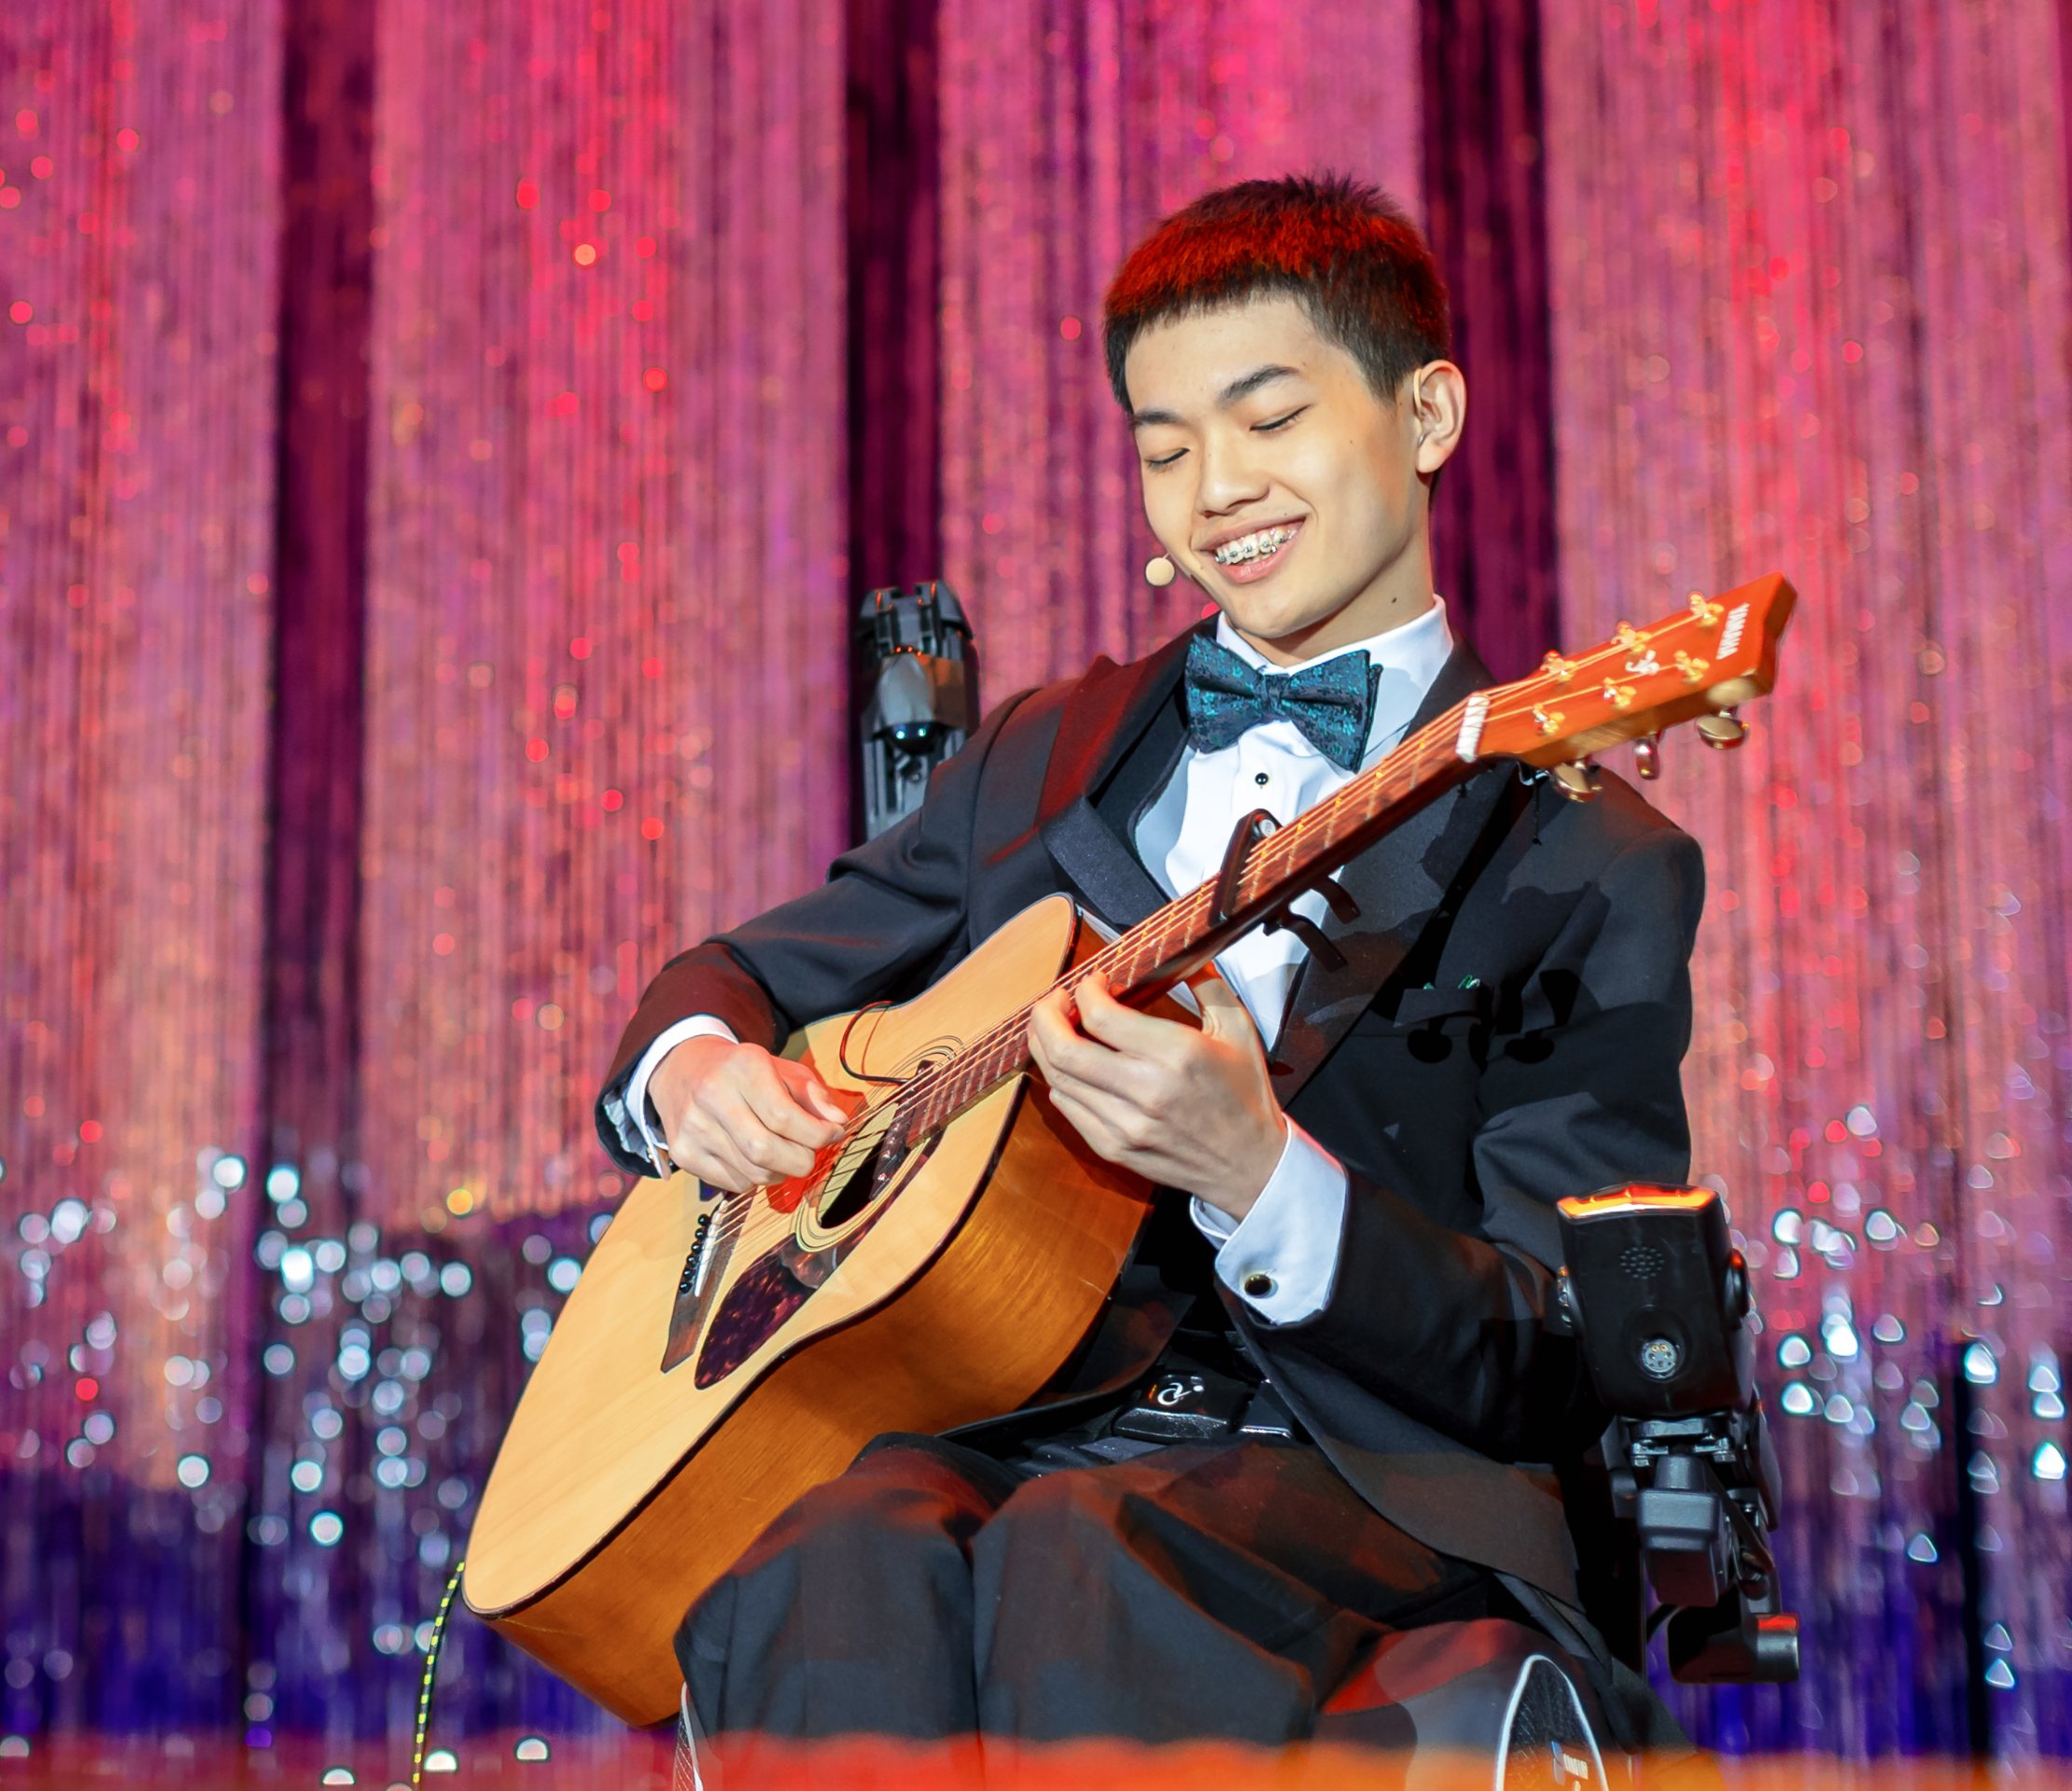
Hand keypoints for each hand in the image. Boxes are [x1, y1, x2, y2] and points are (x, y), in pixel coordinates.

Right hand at [649, 1035, 849, 1191]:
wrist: (683, 1069)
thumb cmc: (742, 1072)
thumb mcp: (782, 1068)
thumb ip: (813, 1094)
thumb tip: (837, 1122)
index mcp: (743, 1067)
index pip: (784, 1117)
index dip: (817, 1134)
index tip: (832, 1134)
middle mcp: (713, 1096)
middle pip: (765, 1151)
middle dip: (801, 1161)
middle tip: (809, 1153)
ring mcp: (693, 1128)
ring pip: (752, 1174)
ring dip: (780, 1172)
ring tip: (782, 1153)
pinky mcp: (683, 1154)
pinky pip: (734, 1184)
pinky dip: (754, 1178)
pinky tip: (753, 1157)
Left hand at [1026, 971, 1287, 1220]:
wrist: (1250, 1165)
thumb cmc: (1245, 1094)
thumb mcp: (1238, 1029)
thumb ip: (1207, 984)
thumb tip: (1179, 952)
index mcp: (1176, 1054)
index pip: (1100, 1015)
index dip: (1085, 990)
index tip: (1095, 982)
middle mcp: (1145, 1090)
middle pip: (1064, 1048)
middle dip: (1046, 1015)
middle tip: (1055, 1000)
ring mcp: (1125, 1124)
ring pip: (1058, 1078)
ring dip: (1046, 1045)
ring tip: (1055, 1027)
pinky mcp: (1114, 1148)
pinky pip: (1067, 1108)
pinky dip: (1060, 1080)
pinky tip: (1071, 1065)